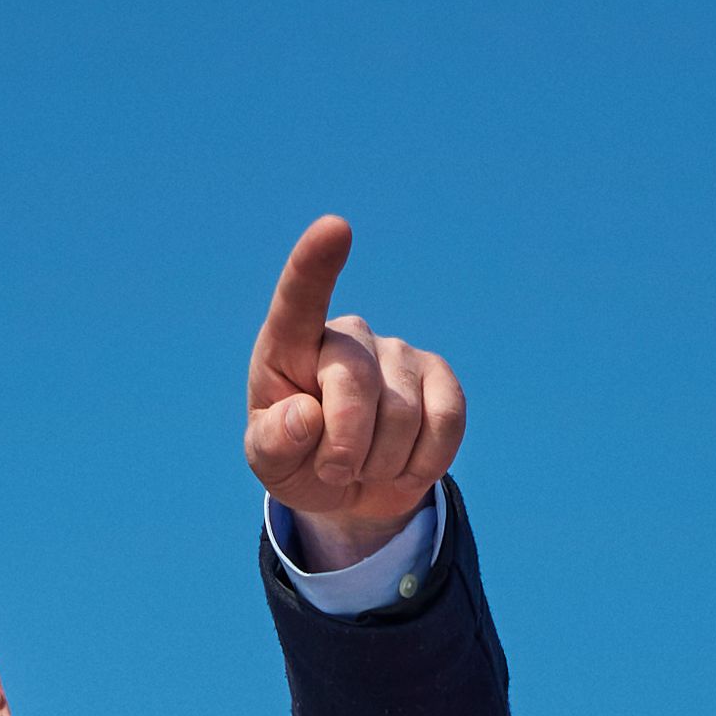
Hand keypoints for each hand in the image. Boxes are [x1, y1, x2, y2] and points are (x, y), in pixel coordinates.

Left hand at [243, 216, 466, 572]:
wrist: (352, 487)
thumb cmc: (300, 461)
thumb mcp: (270, 464)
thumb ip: (272, 442)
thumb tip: (305, 415)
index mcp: (290, 345)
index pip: (300, 299)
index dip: (316, 265)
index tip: (335, 228)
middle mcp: (347, 336)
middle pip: (354, 384)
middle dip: (344, 447)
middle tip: (333, 471)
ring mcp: (398, 352)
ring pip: (403, 416)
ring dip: (382, 464)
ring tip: (367, 466)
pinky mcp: (440, 378)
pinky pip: (446, 423)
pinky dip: (424, 463)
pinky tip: (405, 464)